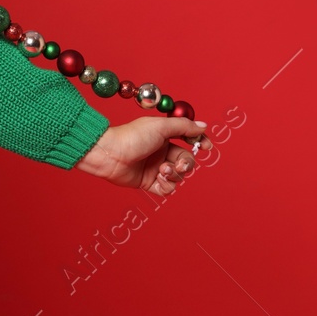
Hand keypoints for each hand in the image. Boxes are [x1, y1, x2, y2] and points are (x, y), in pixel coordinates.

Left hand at [74, 118, 207, 195]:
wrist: (110, 154)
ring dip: (174, 174)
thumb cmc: (132, 136)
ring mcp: (155, 168)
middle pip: (186, 160)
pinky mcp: (149, 183)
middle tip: (178, 163)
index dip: (199, 142)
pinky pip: (168, 189)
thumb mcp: (160, 127)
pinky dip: (167, 185)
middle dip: (186, 163)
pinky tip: (158, 178)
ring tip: (161, 170)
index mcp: (164, 136)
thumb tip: (203, 126)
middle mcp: (161, 152)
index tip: (206, 147)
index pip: (188, 139)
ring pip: (179, 175)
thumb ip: (183, 127)